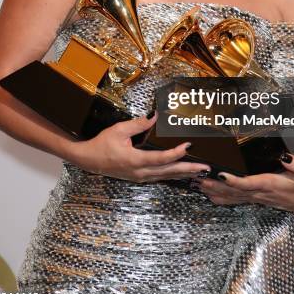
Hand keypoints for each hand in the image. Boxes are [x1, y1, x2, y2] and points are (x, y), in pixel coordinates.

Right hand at [70, 111, 210, 182]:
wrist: (88, 160)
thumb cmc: (102, 145)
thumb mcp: (119, 130)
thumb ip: (139, 124)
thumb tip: (155, 116)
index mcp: (135, 160)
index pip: (161, 158)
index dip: (176, 153)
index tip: (188, 146)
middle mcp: (140, 172)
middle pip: (169, 171)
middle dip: (188, 169)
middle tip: (205, 167)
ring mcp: (140, 177)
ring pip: (166, 176)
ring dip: (183, 173)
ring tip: (199, 171)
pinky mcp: (139, 177)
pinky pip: (160, 177)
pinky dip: (173, 174)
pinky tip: (181, 172)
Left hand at [196, 153, 293, 211]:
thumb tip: (286, 157)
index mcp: (268, 184)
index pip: (248, 183)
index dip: (235, 181)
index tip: (223, 174)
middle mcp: (258, 193)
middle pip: (233, 191)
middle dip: (215, 185)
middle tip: (200, 179)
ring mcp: (253, 197)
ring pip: (230, 197)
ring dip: (213, 191)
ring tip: (198, 184)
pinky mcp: (252, 198)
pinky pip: (233, 200)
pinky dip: (219, 198)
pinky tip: (208, 195)